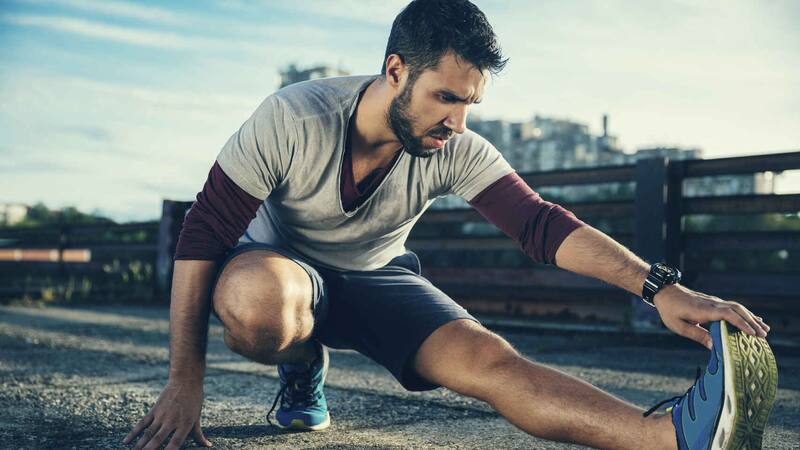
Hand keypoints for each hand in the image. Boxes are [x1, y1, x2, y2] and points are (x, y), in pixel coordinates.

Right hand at [123, 380, 211, 449]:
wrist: (185, 380)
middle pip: (158, 439)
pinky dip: (134, 432)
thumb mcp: (197, 417)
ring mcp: (162, 415)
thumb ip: (198, 434)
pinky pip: (142, 423)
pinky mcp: (154, 409)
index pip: (176, 443)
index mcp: (185, 424)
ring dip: (140, 444)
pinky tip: (126, 441)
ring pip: (148, 433)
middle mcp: (172, 421)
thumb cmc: (194, 399)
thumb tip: (207, 445)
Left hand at [653, 284, 769, 348]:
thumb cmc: (669, 310)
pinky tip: (751, 318)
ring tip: (764, 328)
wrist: (664, 291)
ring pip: (737, 307)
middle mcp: (712, 304)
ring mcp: (713, 302)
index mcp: (704, 310)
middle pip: (737, 310)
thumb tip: (714, 346)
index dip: (741, 324)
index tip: (753, 333)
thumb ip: (697, 335)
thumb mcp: (678, 326)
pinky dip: (744, 313)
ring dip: (751, 317)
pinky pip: (732, 307)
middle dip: (752, 322)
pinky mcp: (712, 302)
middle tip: (764, 335)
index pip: (728, 315)